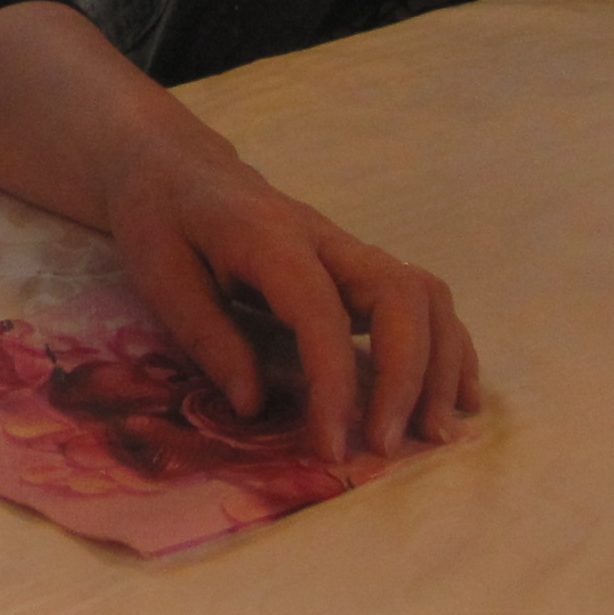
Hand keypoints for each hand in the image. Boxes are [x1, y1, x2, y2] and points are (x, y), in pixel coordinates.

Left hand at [108, 141, 482, 463]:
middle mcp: (324, 239)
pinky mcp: (357, 267)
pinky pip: (423, 301)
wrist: (175, 166)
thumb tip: (255, 406)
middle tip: (385, 447)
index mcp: (269, 238)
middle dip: (406, 377)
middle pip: (400, 295)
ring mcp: (348, 250)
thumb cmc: (160, 219)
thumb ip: (207, 337)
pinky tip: (454, 399)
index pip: (321, 313)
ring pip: (425, 295)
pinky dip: (448, 348)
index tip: (330, 449)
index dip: (334, 386)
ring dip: (439, 365)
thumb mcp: (159, 275)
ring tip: (432, 434)